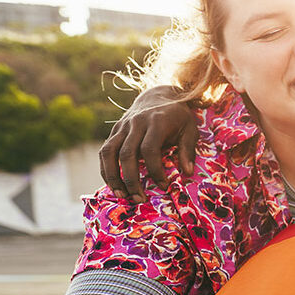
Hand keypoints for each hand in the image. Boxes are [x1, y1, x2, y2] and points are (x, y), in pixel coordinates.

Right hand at [98, 85, 196, 201]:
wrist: (160, 95)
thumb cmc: (178, 117)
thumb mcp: (190, 129)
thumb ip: (187, 150)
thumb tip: (187, 174)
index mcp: (156, 122)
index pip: (150, 149)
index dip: (155, 170)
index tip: (163, 186)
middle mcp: (136, 123)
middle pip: (127, 154)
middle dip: (131, 179)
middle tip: (140, 199)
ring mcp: (122, 126)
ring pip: (109, 152)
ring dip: (112, 176)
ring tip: (121, 195)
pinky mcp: (115, 131)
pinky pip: (105, 151)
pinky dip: (105, 168)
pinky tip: (113, 184)